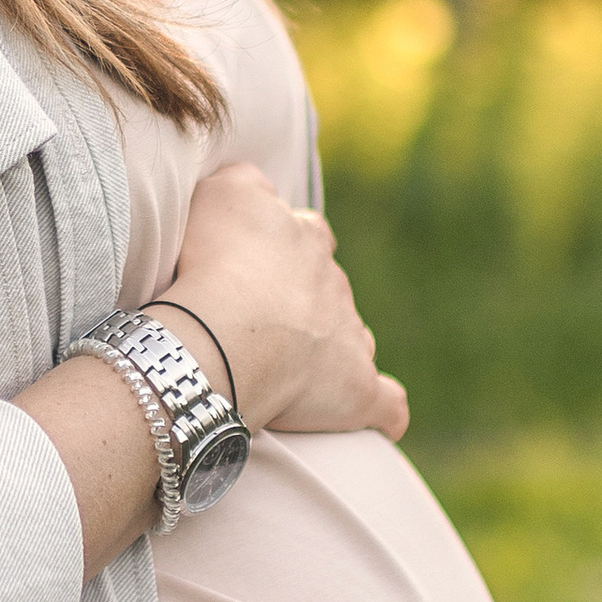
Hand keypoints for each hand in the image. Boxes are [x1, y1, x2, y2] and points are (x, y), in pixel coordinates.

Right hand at [163, 162, 407, 441]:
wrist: (228, 330)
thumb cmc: (215, 263)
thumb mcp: (220, 193)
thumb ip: (244, 182)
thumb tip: (257, 190)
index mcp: (306, 238)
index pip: (305, 235)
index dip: (280, 251)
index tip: (250, 270)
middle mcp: (334, 283)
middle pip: (327, 288)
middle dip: (302, 303)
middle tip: (255, 324)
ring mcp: (351, 337)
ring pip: (352, 339)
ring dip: (331, 351)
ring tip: (290, 372)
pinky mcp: (359, 390)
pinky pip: (387, 403)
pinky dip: (383, 410)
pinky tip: (378, 420)